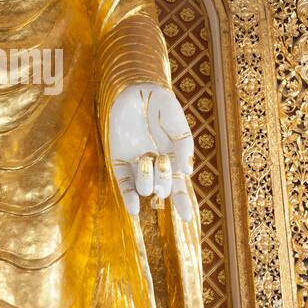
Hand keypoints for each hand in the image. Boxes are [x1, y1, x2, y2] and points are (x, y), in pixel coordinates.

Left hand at [108, 83, 193, 219]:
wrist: (135, 90)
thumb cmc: (160, 104)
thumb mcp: (176, 122)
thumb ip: (184, 145)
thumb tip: (188, 172)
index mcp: (174, 158)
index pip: (180, 186)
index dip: (183, 202)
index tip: (187, 217)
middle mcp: (156, 166)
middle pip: (163, 189)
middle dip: (165, 181)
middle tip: (164, 160)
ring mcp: (137, 165)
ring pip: (145, 188)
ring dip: (148, 180)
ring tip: (148, 158)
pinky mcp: (120, 161)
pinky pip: (124, 184)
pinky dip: (129, 197)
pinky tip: (134, 209)